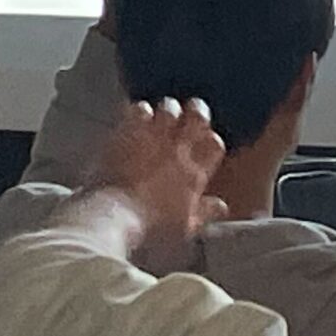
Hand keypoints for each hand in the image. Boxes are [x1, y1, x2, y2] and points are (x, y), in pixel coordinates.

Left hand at [86, 99, 228, 255]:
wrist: (115, 215)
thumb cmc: (150, 227)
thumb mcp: (185, 227)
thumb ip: (205, 212)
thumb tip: (221, 206)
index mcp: (195, 174)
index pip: (215, 145)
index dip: (212, 139)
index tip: (208, 140)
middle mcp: (177, 151)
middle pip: (197, 117)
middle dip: (198, 110)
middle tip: (194, 109)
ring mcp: (152, 139)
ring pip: (169, 108)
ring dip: (168, 108)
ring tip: (165, 110)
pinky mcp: (127, 133)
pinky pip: (138, 109)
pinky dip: (140, 109)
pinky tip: (137, 112)